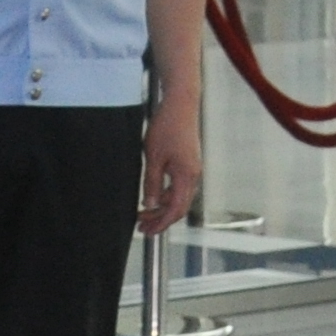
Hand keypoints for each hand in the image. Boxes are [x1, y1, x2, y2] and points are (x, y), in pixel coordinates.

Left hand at [140, 103, 203, 235]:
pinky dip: (166, 195)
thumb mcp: (153, 157)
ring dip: (162, 208)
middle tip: (142, 227)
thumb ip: (151, 182)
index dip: (161, 223)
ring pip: (179, 198)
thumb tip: (149, 204)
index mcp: (186, 176)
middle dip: (161, 219)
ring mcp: (192, 169)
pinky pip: (179, 187)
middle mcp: (193, 175)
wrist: (181, 105)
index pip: (175, 209)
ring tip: (143, 213)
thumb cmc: (168, 126)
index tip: (147, 230)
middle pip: (179, 207)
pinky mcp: (189, 163)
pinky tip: (152, 194)